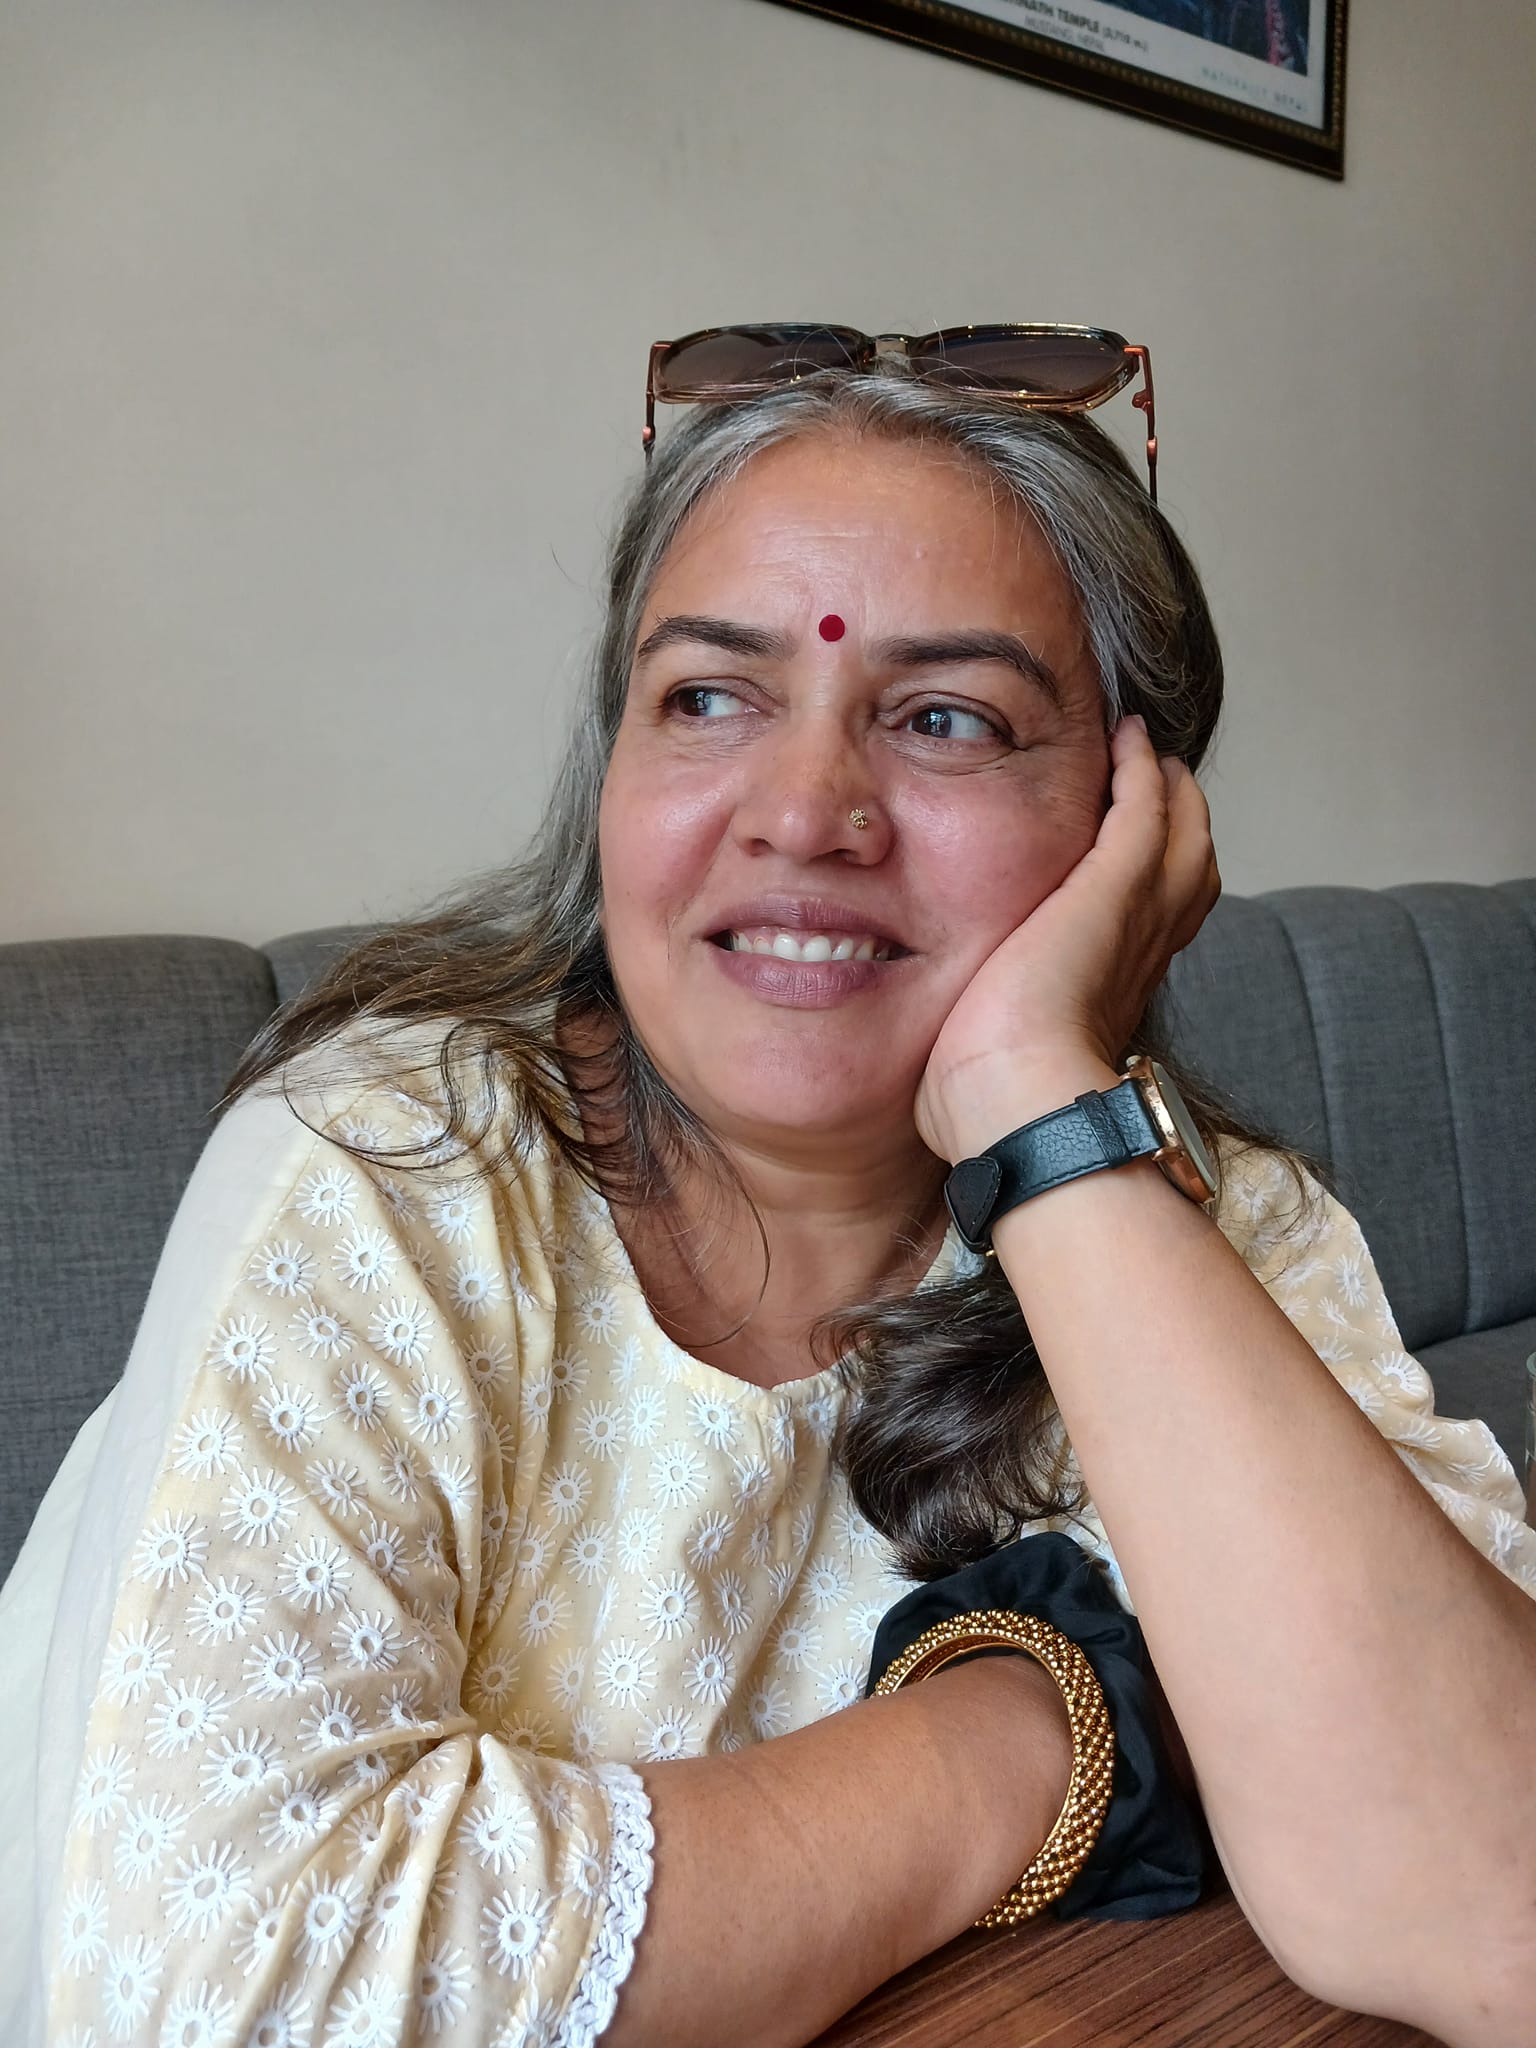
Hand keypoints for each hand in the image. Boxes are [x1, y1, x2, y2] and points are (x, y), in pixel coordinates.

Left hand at [916, 716, 1219, 1162]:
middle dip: (1173, 824)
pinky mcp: (1116, 886)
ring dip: (1166, 788)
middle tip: (1154, 780)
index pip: (1144, 927)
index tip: (1121, 860)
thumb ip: (967, 1053)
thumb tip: (931, 1078)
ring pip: (1181, 831)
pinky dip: (1142, 767)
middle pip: (1186, 870)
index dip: (1142, 889)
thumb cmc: (984, 1109)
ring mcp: (1135, 914)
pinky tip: (1125, 736)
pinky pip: (1146, 804)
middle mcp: (1138, 952)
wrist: (1012, 1102)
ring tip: (1143, 751)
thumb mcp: (978, 1070)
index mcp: (1106, 993)